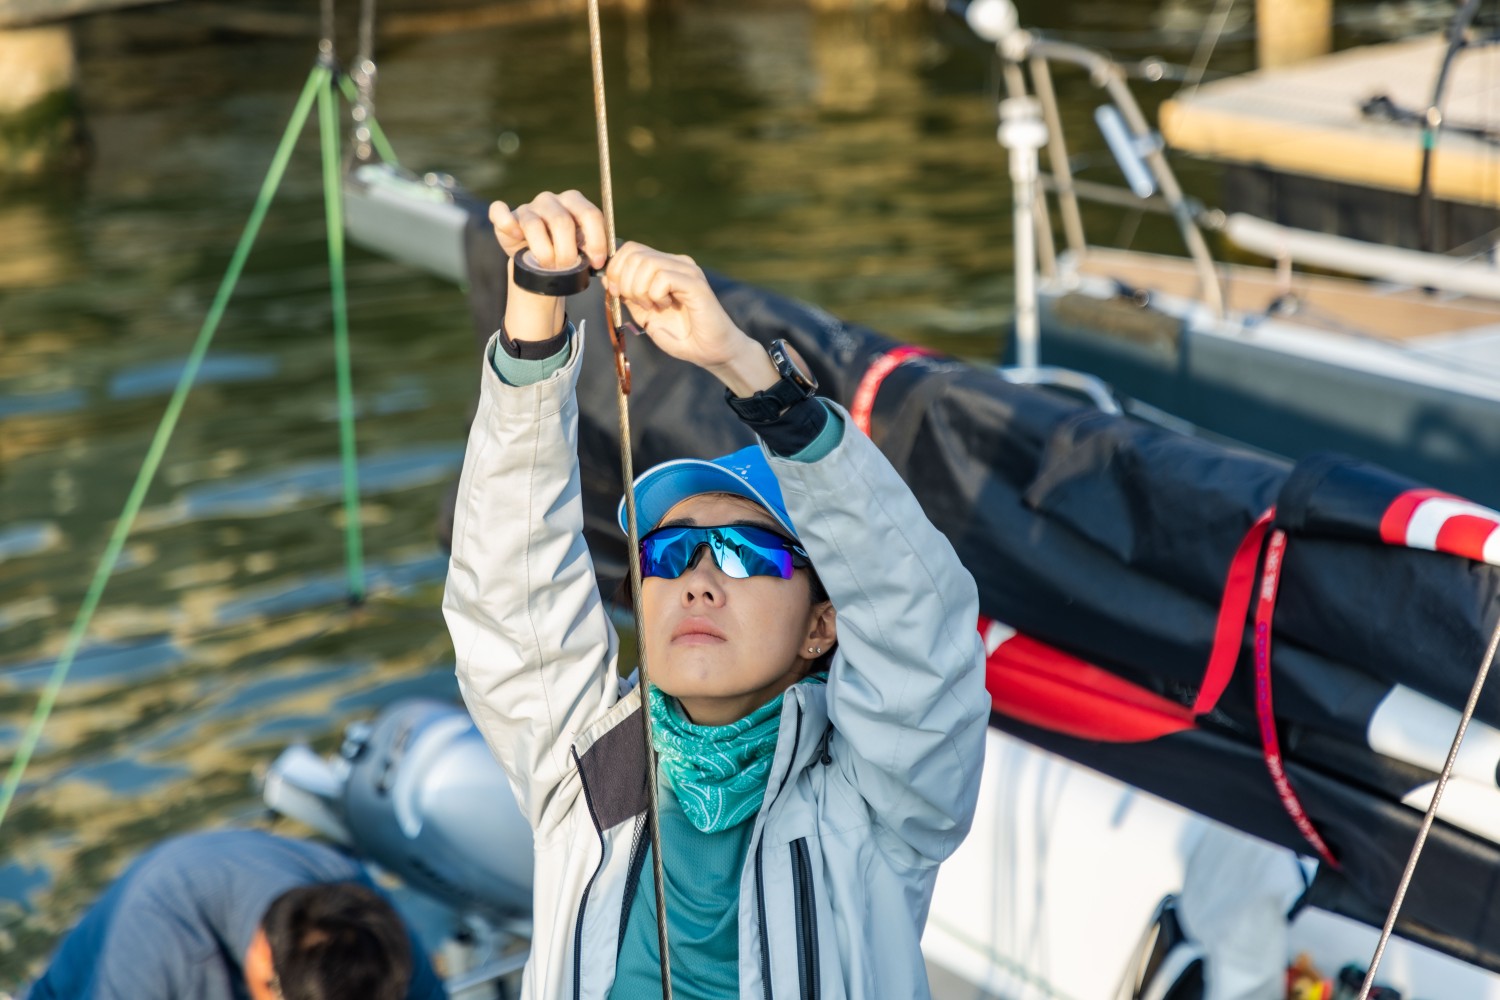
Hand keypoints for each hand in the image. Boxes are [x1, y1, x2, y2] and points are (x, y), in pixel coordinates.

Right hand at [489, 191, 609, 341]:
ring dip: (543, 252)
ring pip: (534, 225)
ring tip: (547, 265)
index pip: (590, 215)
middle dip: (567, 252)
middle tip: (566, 267)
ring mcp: (528, 208)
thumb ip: (596, 250)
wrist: (540, 265)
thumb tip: (605, 261)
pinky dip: (505, 221)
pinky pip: (500, 212)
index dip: (596, 241)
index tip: (596, 263)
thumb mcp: (585, 251)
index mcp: (575, 203)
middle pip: (562, 222)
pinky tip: (515, 234)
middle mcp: (551, 200)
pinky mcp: (506, 217)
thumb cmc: (567, 255)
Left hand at [604, 243, 777, 396]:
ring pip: (647, 263)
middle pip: (634, 252)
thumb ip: (628, 296)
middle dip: (624, 281)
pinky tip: (666, 306)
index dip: (615, 269)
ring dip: (640, 290)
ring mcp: (687, 270)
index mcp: (664, 266)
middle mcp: (676, 262)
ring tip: (653, 307)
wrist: (711, 352)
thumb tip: (608, 279)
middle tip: (639, 304)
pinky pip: (663, 277)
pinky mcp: (695, 283)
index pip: (630, 249)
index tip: (618, 294)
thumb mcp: (645, 316)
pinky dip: (656, 295)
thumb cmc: (682, 336)